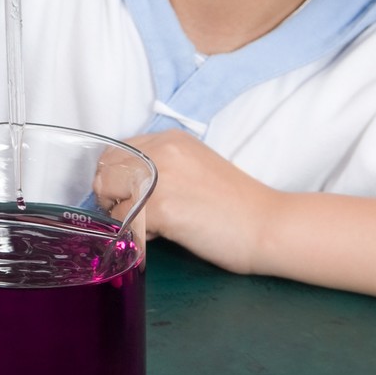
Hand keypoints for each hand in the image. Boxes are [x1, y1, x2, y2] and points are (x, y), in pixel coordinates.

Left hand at [124, 130, 280, 274]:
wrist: (268, 226)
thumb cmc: (236, 206)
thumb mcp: (196, 167)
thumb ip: (163, 167)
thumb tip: (126, 184)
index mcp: (170, 139)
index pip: (117, 151)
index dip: (117, 178)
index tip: (127, 197)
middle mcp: (161, 150)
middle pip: (107, 171)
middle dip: (113, 196)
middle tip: (135, 216)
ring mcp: (159, 177)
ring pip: (110, 195)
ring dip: (123, 215)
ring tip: (154, 226)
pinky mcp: (161, 207)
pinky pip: (124, 223)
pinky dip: (137, 234)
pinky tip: (164, 236)